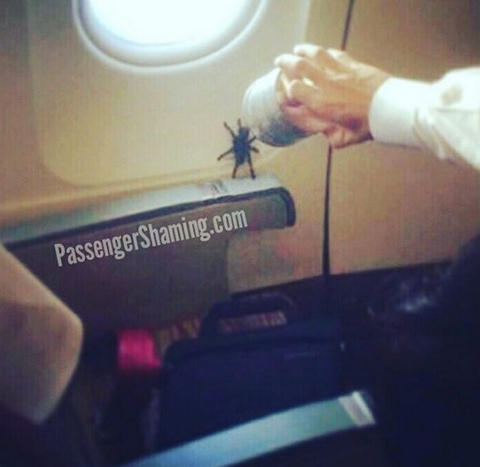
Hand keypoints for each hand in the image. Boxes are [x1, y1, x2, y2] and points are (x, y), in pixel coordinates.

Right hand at [274, 44, 389, 147]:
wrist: (388, 110)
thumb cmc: (366, 126)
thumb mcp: (342, 139)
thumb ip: (330, 136)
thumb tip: (326, 133)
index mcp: (320, 103)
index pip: (294, 89)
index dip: (286, 89)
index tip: (285, 92)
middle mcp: (325, 84)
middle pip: (298, 66)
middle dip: (286, 62)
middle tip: (280, 62)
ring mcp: (339, 72)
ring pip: (315, 54)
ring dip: (303, 50)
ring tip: (297, 50)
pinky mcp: (353, 65)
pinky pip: (335, 54)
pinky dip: (326, 52)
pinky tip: (323, 52)